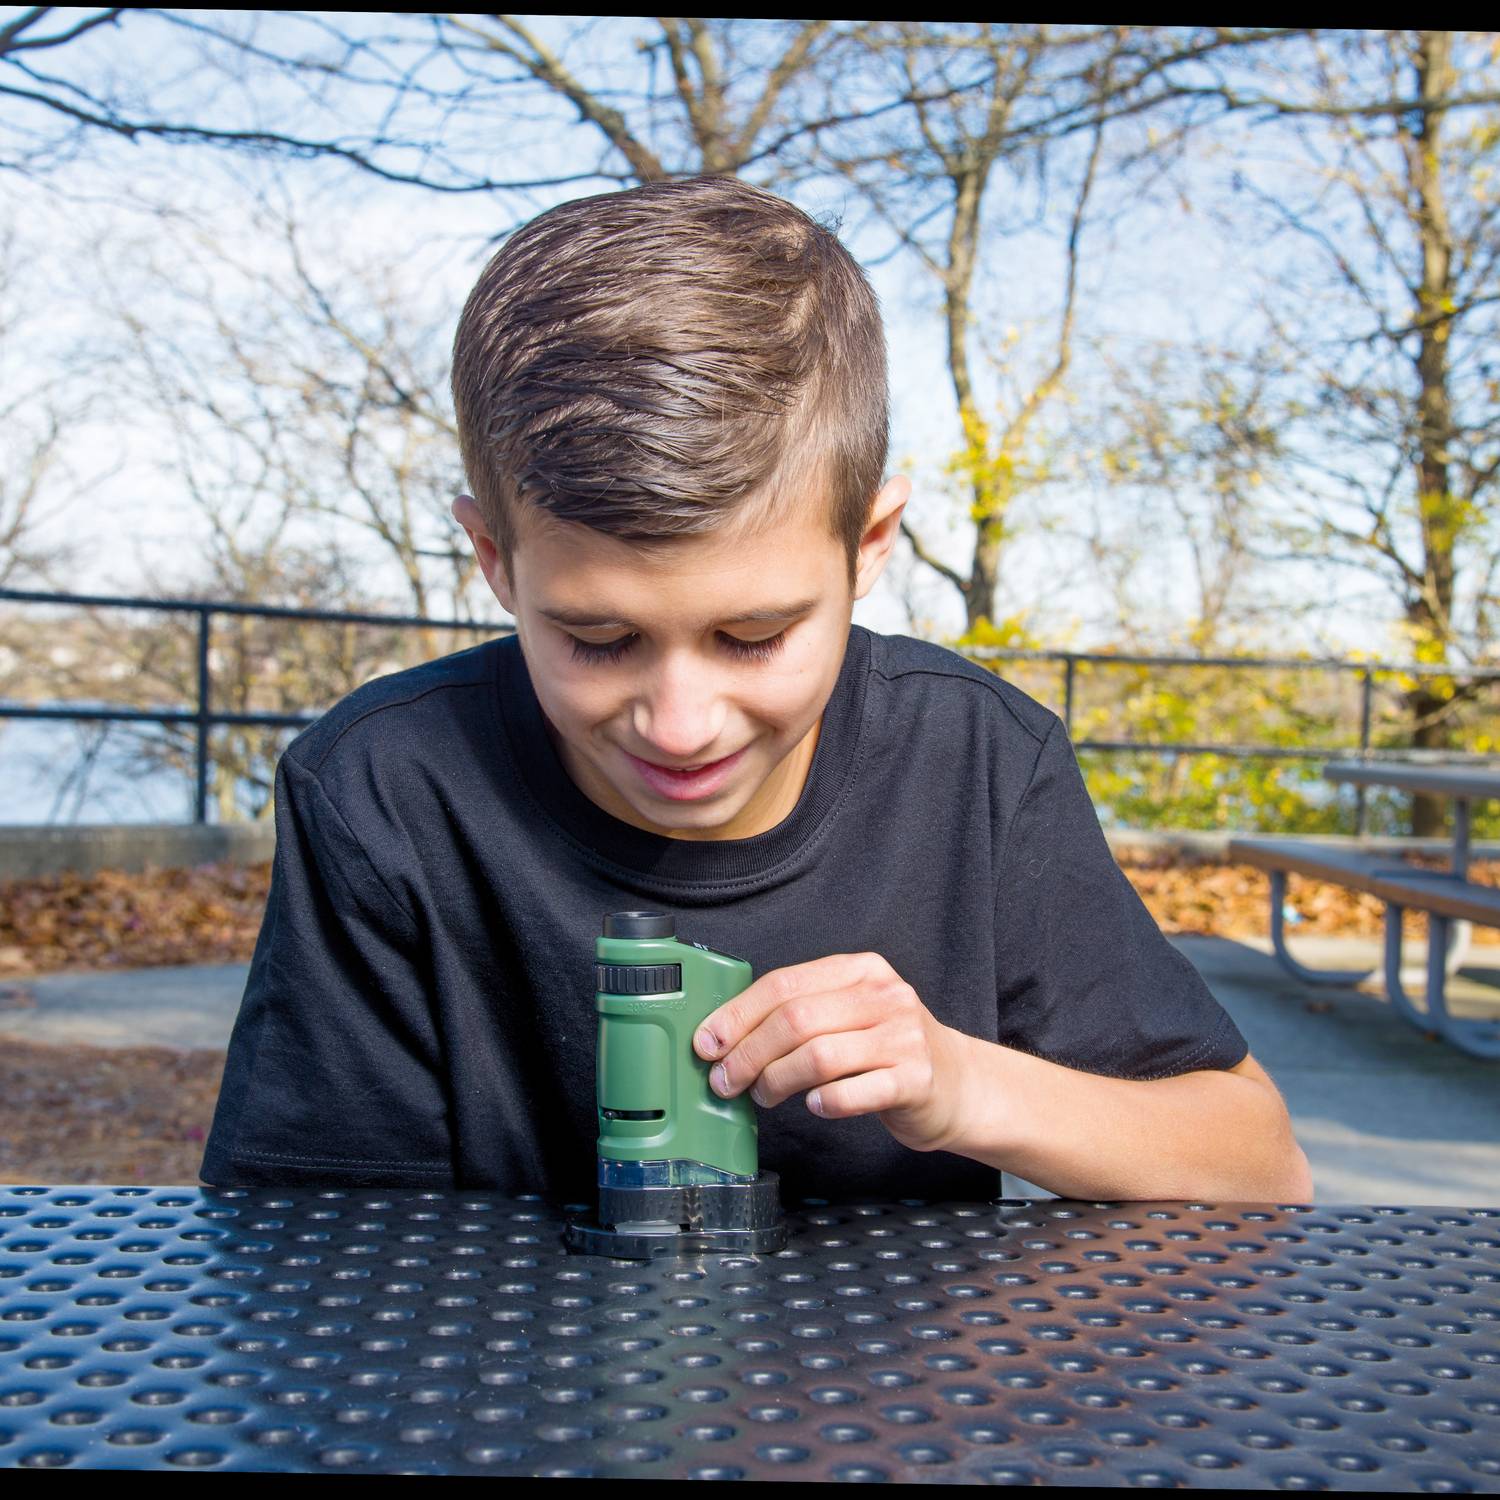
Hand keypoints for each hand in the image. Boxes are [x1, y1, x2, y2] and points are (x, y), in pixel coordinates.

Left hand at [692, 952, 970, 1153]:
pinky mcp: (917, 1080)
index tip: (708, 1043)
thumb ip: (801, 1014)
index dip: (738, 1015)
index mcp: (860, 970)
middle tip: (726, 1080)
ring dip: (776, 1080)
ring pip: (819, 1055)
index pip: (785, 983)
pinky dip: (825, 1102)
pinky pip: (855, 1092)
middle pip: (796, 1019)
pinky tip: (814, 1107)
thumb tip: (726, 1037)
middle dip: (748, 1054)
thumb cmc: (889, 1050)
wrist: (961, 1084)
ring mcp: (904, 1037)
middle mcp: (884, 996)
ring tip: (764, 1096)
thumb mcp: (851, 1014)